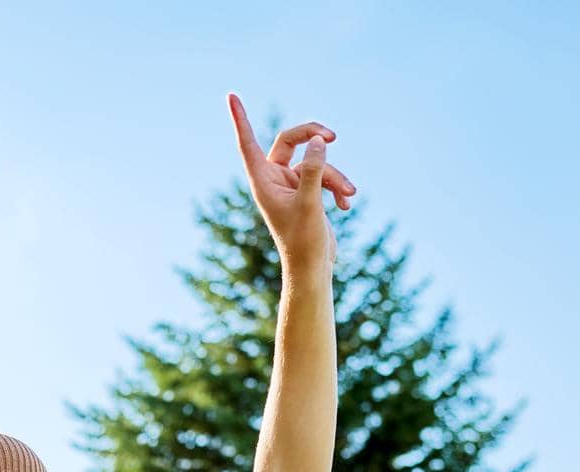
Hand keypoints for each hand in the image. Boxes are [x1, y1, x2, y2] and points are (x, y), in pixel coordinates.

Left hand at [227, 93, 354, 273]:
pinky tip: (346, 205)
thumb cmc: (304, 241)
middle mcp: (274, 179)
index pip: (248, 142)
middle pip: (291, 140)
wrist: (313, 268)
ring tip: (349, 195)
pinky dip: (337, 188)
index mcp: (263, 180)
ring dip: (336, 176)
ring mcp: (291, 184)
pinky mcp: (307, 192)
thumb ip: (314, 171)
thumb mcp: (311, 203)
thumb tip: (319, 142)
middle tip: (332, 137)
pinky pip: (325, 176)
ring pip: (316, 162)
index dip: (240, 118)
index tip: (231, 95)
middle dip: (314, 137)